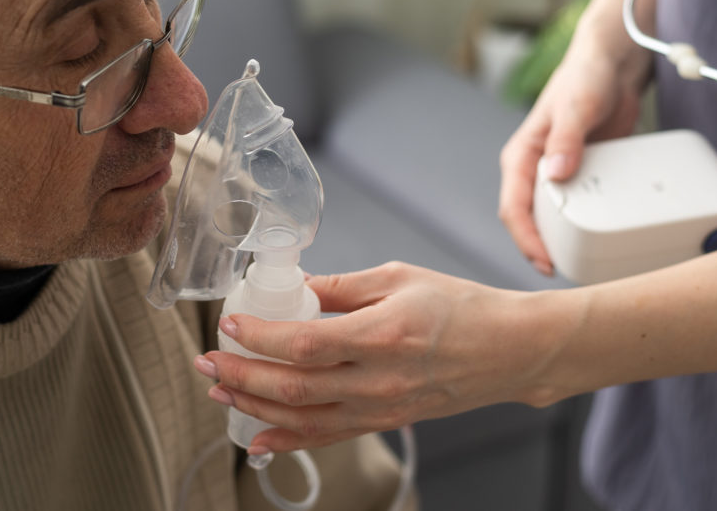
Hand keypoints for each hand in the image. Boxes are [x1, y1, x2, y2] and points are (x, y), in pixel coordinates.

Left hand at [194, 262, 582, 452]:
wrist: (509, 350)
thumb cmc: (460, 307)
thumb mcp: (398, 277)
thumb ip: (342, 285)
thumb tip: (295, 284)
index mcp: (382, 335)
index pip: (303, 343)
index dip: (259, 338)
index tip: (230, 324)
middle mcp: (379, 379)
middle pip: (293, 387)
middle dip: (240, 377)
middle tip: (207, 364)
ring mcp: (382, 407)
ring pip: (304, 418)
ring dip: (254, 408)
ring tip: (221, 392)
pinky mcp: (386, 421)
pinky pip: (330, 437)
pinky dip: (289, 439)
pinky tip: (259, 436)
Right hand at [498, 32, 648, 274]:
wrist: (612, 65)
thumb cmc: (586, 78)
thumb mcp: (576, 106)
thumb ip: (565, 139)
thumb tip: (555, 174)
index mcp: (521, 156)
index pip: (513, 207)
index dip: (526, 238)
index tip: (544, 261)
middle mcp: (533, 170)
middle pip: (528, 221)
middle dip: (540, 249)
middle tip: (563, 272)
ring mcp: (556, 175)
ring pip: (549, 219)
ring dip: (558, 242)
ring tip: (578, 264)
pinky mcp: (579, 176)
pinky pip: (575, 208)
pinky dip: (581, 226)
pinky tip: (596, 239)